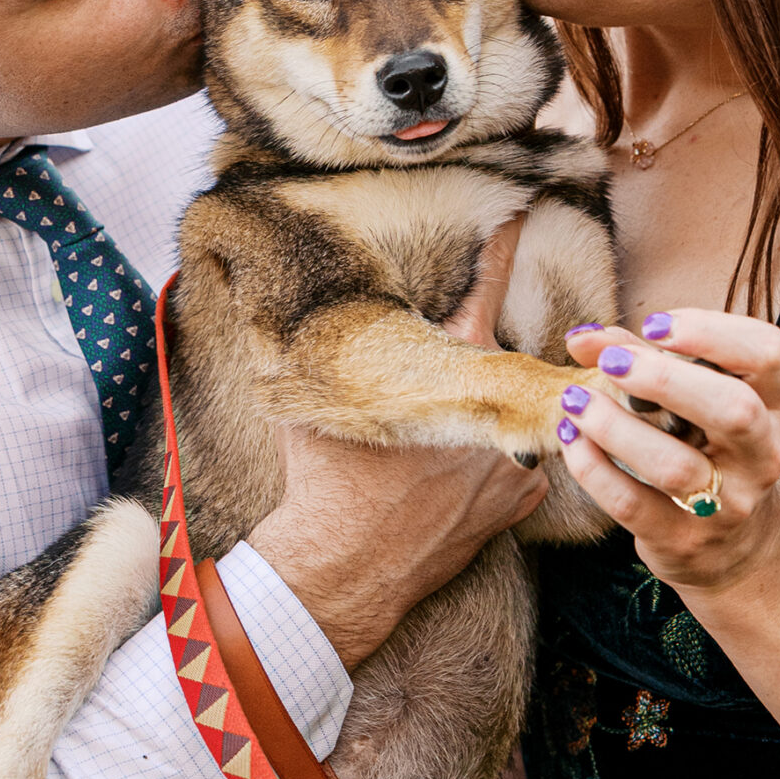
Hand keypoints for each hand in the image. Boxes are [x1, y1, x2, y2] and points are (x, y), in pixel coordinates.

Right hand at [252, 216, 541, 665]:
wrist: (342, 571)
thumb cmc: (324, 482)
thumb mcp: (312, 401)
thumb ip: (306, 347)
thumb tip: (254, 293)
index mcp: (448, 371)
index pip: (486, 289)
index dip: (503, 245)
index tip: (525, 207)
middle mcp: (495, 407)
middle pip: (500, 357)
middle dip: (473, 365)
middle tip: (441, 382)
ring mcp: (517, 455)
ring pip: (513, 411)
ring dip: (483, 417)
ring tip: (429, 457)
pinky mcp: (524, 498)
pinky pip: (523, 460)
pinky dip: (495, 462)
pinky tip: (451, 483)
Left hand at [558, 311, 779, 592]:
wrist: (727, 545)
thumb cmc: (703, 445)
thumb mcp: (691, 397)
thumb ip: (639, 355)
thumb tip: (580, 336)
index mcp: (774, 404)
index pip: (766, 352)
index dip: (712, 330)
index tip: (654, 325)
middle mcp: (762, 454)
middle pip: (734, 410)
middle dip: (665, 379)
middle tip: (612, 362)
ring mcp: (728, 503)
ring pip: (675, 465)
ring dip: (615, 426)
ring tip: (575, 400)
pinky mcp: (683, 540)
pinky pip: (631, 504)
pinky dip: (593, 468)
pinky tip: (572, 439)